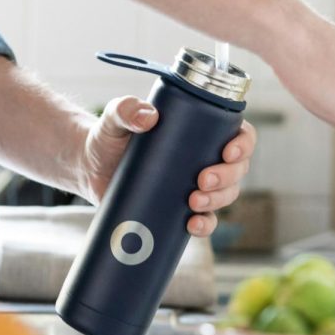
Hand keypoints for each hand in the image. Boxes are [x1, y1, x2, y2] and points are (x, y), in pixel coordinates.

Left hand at [78, 96, 256, 236]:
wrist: (90, 168)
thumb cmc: (108, 137)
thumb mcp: (114, 118)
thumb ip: (125, 109)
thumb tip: (147, 116)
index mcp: (202, 130)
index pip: (239, 134)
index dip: (243, 144)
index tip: (228, 152)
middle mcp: (205, 158)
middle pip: (238, 169)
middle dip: (227, 177)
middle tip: (202, 180)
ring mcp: (195, 186)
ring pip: (226, 195)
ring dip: (218, 200)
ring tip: (193, 202)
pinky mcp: (181, 209)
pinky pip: (205, 220)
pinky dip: (205, 225)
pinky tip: (192, 225)